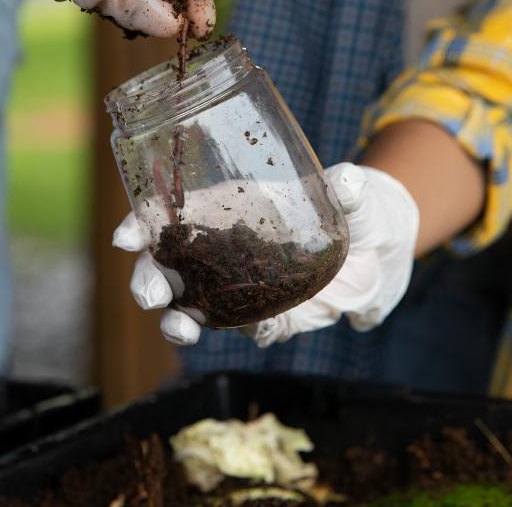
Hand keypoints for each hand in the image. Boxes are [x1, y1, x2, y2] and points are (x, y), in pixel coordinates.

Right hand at [113, 164, 418, 346]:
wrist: (385, 247)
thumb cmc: (357, 204)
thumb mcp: (353, 192)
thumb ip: (348, 188)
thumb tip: (347, 178)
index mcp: (231, 206)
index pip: (173, 213)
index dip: (142, 223)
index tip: (126, 235)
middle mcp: (230, 248)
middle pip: (172, 265)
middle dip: (150, 279)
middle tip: (150, 293)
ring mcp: (249, 285)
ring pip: (198, 306)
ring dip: (180, 320)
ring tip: (181, 328)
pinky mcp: (278, 315)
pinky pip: (255, 329)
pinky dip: (250, 332)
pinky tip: (258, 331)